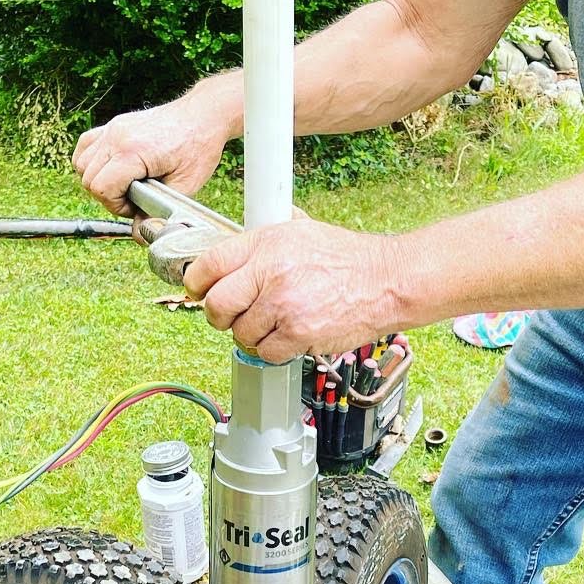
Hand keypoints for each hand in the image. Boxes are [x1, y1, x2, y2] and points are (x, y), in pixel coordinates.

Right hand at [72, 84, 236, 216]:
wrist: (204, 115)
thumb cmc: (199, 147)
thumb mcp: (185, 186)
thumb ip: (159, 211)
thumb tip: (139, 234)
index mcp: (133, 151)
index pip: (101, 188)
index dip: (115, 206)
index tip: (134, 206)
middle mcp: (117, 137)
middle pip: (88, 179)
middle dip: (108, 196)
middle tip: (133, 198)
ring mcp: (114, 128)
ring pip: (82, 164)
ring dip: (98, 180)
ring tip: (124, 184)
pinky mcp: (115, 125)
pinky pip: (85, 146)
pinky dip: (91, 161)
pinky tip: (110, 169)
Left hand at [183, 217, 401, 361]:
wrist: (386, 281)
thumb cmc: (347, 259)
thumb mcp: (301, 231)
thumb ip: (263, 243)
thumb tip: (232, 251)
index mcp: (267, 242)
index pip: (209, 264)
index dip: (197, 283)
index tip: (198, 291)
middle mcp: (271, 271)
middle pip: (216, 305)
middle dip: (220, 315)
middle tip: (232, 316)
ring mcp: (283, 304)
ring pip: (240, 333)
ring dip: (253, 335)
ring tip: (275, 323)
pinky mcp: (298, 333)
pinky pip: (265, 353)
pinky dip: (274, 350)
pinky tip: (289, 335)